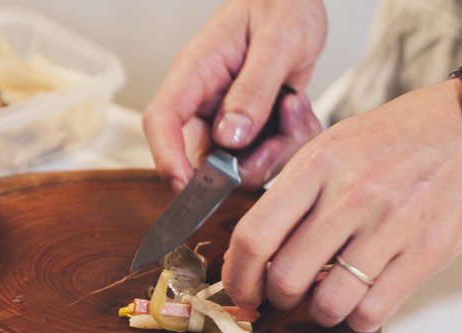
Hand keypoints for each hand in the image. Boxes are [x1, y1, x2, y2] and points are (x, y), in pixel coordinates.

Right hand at [143, 0, 325, 191]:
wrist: (298, 1)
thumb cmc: (281, 5)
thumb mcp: (277, 40)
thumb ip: (255, 89)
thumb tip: (230, 139)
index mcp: (196, 72)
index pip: (162, 120)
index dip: (166, 157)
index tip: (185, 185)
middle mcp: (206, 101)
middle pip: (205, 157)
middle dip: (245, 166)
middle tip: (280, 143)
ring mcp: (227, 118)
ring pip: (240, 164)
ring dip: (277, 151)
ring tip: (296, 111)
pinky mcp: (250, 128)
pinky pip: (265, 156)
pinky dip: (290, 144)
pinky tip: (298, 111)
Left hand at [221, 79, 461, 331]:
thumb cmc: (396, 138)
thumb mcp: (332, 144)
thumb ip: (292, 191)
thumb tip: (254, 247)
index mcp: (318, 165)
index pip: (255, 235)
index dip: (237, 276)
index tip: (240, 290)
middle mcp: (352, 194)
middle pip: (286, 277)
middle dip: (277, 299)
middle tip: (285, 296)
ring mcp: (392, 224)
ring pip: (329, 302)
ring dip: (319, 313)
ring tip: (325, 299)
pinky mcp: (428, 250)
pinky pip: (373, 310)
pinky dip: (358, 318)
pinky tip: (360, 301)